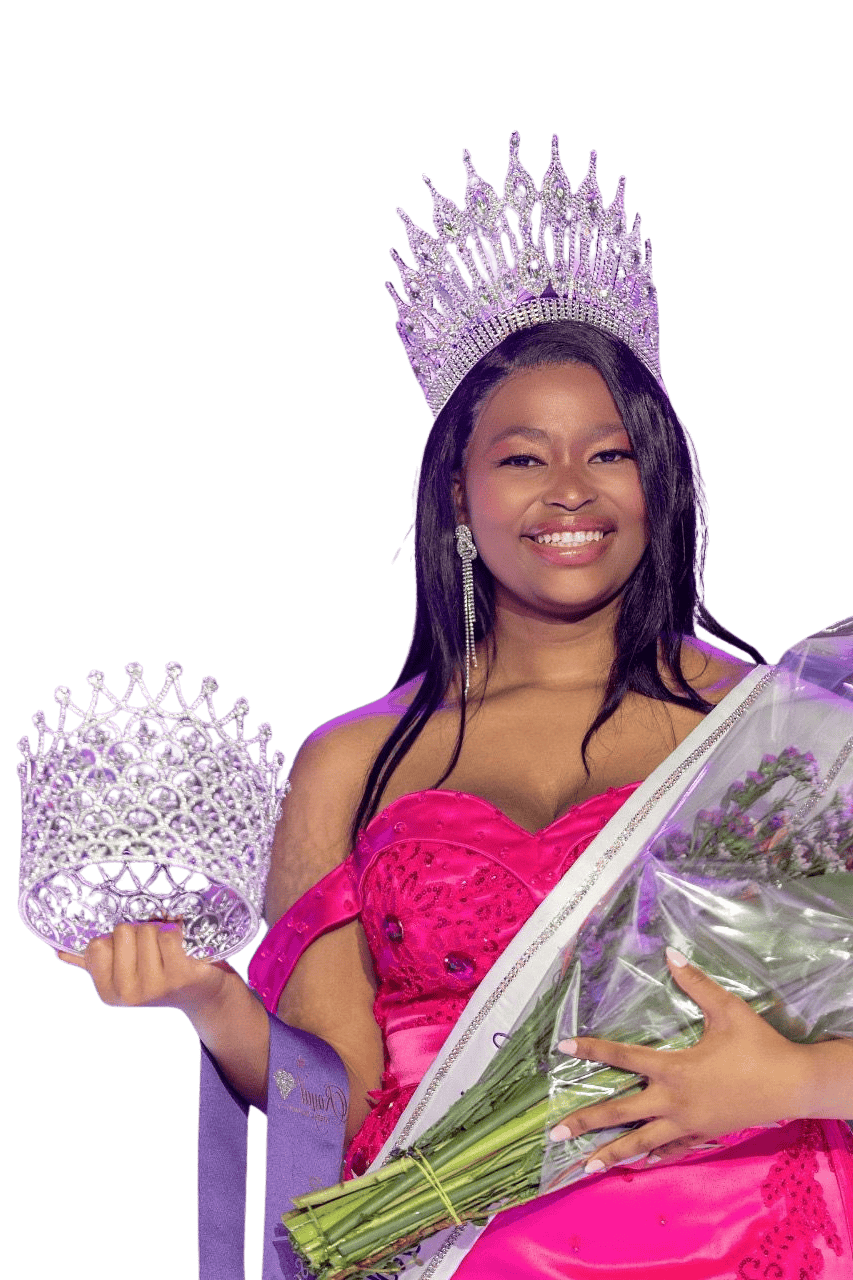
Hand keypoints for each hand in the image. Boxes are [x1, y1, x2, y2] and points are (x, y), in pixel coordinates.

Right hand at [54, 921, 234, 1018]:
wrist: (203, 992)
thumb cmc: (160, 973)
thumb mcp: (125, 970)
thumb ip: (92, 962)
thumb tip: (59, 952)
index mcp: (108, 992)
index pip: (97, 943)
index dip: (117, 939)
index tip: (132, 952)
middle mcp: (127, 994)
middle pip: (123, 931)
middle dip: (141, 931)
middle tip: (155, 949)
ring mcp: (153, 987)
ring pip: (147, 930)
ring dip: (161, 931)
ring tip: (171, 949)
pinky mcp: (179, 976)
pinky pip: (168, 935)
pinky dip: (177, 931)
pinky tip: (184, 946)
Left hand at [549, 947, 811, 1173]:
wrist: (794, 1085)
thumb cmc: (759, 1046)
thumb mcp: (727, 1009)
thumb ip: (696, 983)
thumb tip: (670, 953)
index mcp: (673, 1069)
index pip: (623, 1057)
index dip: (593, 1049)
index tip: (565, 1046)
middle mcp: (674, 1101)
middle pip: (621, 1113)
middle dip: (586, 1122)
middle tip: (554, 1133)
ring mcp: (688, 1124)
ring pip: (642, 1141)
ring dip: (612, 1153)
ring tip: (585, 1166)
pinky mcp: (704, 1135)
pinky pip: (673, 1149)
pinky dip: (654, 1156)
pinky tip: (641, 1163)